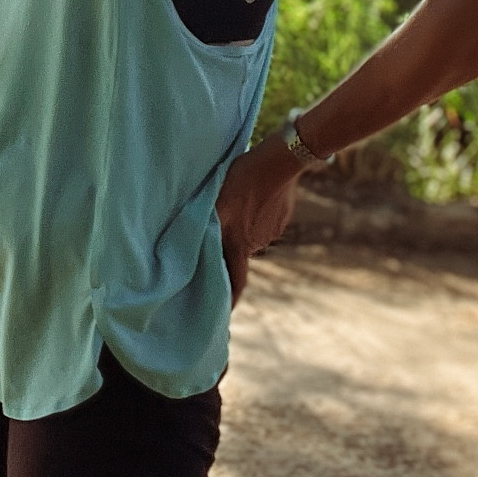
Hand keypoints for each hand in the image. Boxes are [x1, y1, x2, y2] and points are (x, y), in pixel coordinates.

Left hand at [214, 133, 302, 304]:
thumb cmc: (244, 179)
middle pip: (239, 253)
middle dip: (229, 249)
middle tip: (218, 235)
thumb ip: (208, 224)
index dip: (230, 300)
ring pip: (250, 235)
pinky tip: (250, 196)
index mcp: (241, 243)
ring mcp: (272, 231)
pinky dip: (254, 214)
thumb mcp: (218, 201)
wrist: (279, 161)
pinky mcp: (281, 218)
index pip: (236, 281)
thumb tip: (197, 243)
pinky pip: (262, 222)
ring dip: (241, 227)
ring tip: (235, 206)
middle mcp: (258, 244)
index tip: (225, 315)